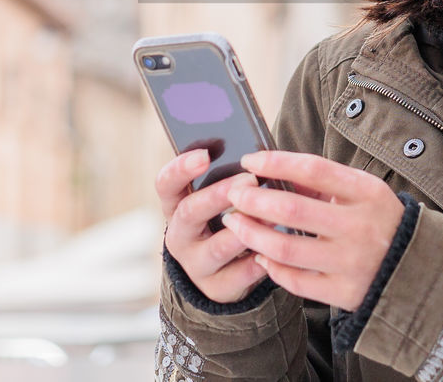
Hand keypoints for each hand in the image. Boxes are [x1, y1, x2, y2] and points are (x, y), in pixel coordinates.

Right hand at [155, 149, 268, 303]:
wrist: (221, 272)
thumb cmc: (222, 220)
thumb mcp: (216, 200)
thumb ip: (226, 179)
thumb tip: (256, 155)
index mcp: (175, 206)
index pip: (166, 184)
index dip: (180, 169)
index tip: (204, 156)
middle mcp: (180, 235)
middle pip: (190, 212)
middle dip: (219, 195)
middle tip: (250, 180)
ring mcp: (195, 264)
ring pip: (217, 247)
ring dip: (245, 230)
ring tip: (271, 215)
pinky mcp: (216, 287)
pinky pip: (239, 275)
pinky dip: (259, 261)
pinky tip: (276, 249)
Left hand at [221, 151, 403, 311]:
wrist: (416, 267)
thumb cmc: (378, 220)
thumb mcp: (362, 190)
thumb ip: (321, 181)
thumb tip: (273, 170)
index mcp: (367, 193)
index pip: (313, 169)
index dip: (276, 162)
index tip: (251, 160)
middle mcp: (360, 227)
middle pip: (292, 210)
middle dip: (253, 200)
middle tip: (234, 194)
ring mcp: (351, 263)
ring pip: (285, 249)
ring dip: (251, 233)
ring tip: (235, 223)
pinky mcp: (344, 292)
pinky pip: (295, 281)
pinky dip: (271, 267)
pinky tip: (260, 255)